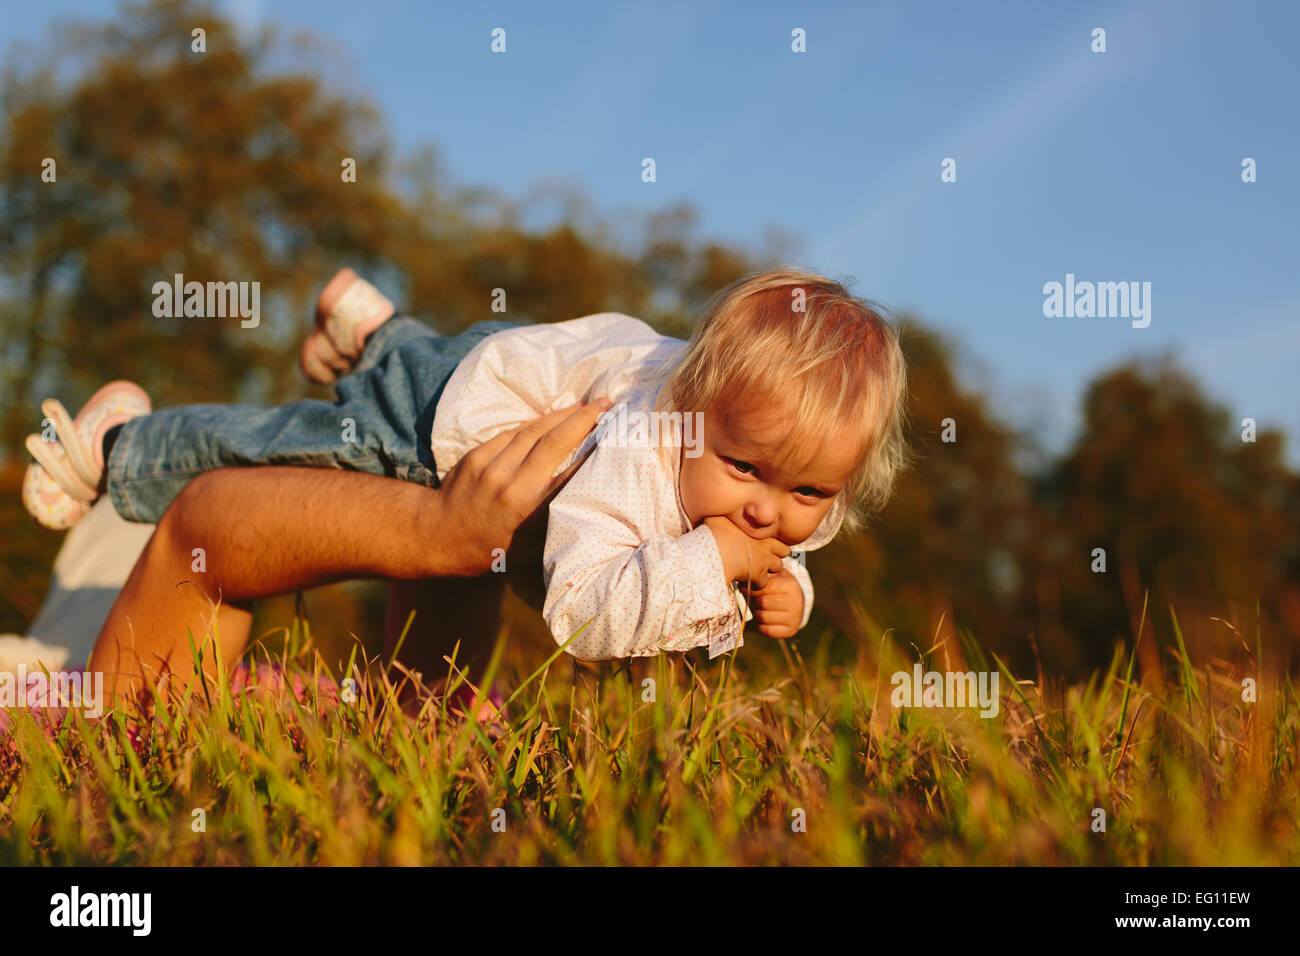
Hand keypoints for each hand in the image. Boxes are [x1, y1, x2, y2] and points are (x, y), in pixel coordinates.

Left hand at [434, 398, 611, 575]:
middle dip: (582, 418)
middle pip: (553, 440)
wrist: (437, 536)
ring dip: (561, 415)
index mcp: (525, 507)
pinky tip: (551, 418)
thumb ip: (555, 526)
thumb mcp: (529, 549)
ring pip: (532, 430)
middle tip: (606, 403)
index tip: (614, 431)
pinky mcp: (477, 455)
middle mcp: (509, 482)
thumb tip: (590, 509)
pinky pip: (512, 433)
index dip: (593, 448)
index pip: (569, 471)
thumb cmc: (490, 550)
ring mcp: (490, 465)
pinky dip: (535, 424)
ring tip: (584, 406)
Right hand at [701, 516, 789, 589]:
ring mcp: (764, 561)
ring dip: (769, 568)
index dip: (771, 539)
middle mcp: (765, 544)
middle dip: (776, 553)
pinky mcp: (759, 576)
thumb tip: (719, 512)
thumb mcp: (718, 517)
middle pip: (784, 550)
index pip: (776, 532)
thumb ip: (724, 516)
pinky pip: (763, 582)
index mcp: (758, 529)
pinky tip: (745, 580)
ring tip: (755, 568)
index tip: (762, 541)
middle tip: (763, 555)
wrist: (717, 552)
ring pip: (778, 566)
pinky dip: (756, 583)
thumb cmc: (716, 532)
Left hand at [739, 567, 803, 638]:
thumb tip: (743, 581)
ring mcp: (794, 618)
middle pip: (763, 602)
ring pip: (764, 617)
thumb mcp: (774, 577)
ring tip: (755, 609)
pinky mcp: (791, 630)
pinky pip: (768, 631)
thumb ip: (761, 577)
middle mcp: (796, 602)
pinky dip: (760, 626)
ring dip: (755, 614)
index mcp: (791, 585)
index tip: (743, 589)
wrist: (795, 603)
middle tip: (748, 600)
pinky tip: (760, 620)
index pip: (766, 586)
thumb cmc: (778, 588)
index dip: (752, 588)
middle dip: (752, 601)